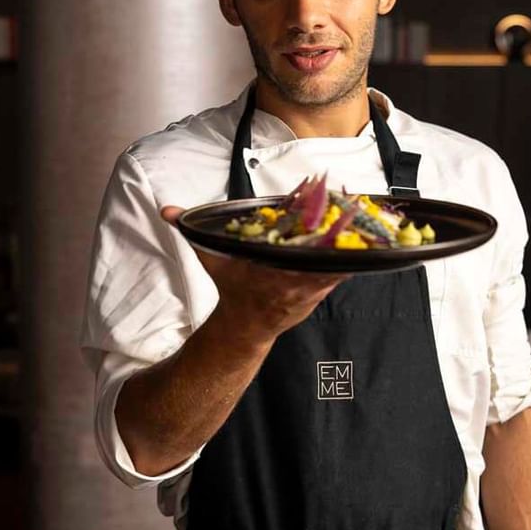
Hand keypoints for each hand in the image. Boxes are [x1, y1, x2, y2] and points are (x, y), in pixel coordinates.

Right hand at [161, 206, 350, 347]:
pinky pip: (342, 271)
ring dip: (348, 240)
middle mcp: (288, 278)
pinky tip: (364, 236)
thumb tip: (166, 210)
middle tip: (346, 203)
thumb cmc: (232, 287)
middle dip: (333, 230)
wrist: (243, 326)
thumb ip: (189, 231)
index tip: (312, 204)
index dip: (301, 226)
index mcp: (264, 267)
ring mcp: (308, 287)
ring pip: (335, 261)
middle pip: (318, 251)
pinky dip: (353, 255)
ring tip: (360, 213)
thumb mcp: (210, 259)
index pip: (287, 244)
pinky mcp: (321, 290)